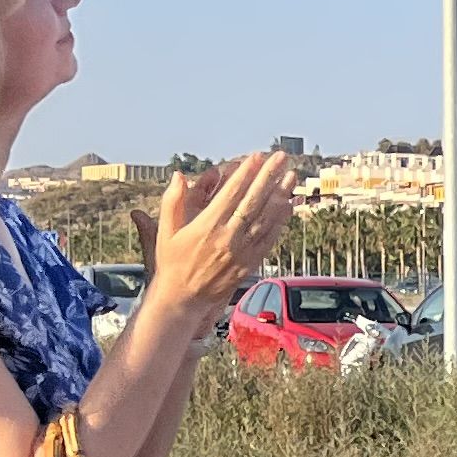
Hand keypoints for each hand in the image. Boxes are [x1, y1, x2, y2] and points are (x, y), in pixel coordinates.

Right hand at [146, 153, 300, 312]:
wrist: (183, 300)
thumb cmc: (172, 264)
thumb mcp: (164, 232)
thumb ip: (172, 202)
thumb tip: (179, 176)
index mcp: (207, 226)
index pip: (232, 193)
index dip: (246, 173)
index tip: (256, 157)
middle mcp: (228, 238)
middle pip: (254, 201)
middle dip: (269, 176)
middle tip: (281, 158)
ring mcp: (242, 251)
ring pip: (266, 218)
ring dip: (281, 195)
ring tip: (291, 176)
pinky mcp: (250, 263)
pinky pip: (270, 238)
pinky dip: (281, 221)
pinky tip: (289, 206)